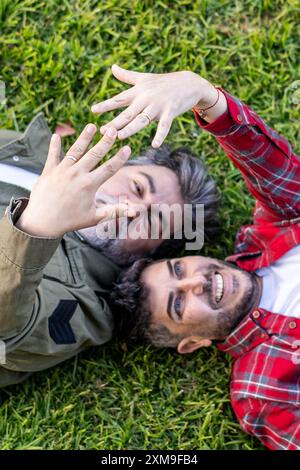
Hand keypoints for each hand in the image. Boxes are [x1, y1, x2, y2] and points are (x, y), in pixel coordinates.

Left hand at [16, 125, 132, 236]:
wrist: (42, 222)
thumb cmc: (70, 221)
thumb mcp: (95, 218)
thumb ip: (115, 212)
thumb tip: (135, 212)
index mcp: (89, 185)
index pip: (109, 168)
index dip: (120, 158)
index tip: (127, 147)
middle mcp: (77, 174)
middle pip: (95, 154)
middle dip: (105, 141)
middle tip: (112, 129)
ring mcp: (62, 171)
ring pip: (76, 151)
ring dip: (84, 138)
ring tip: (91, 126)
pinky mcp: (49, 171)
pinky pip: (52, 156)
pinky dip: (54, 146)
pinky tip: (56, 135)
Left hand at [91, 65, 218, 147]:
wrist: (190, 82)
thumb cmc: (165, 82)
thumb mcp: (144, 78)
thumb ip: (127, 76)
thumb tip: (112, 68)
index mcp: (138, 92)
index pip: (119, 99)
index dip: (106, 105)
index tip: (93, 111)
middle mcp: (146, 98)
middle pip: (127, 113)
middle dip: (115, 122)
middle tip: (103, 131)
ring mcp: (158, 105)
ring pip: (142, 119)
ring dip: (131, 128)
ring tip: (120, 137)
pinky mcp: (171, 111)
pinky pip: (164, 126)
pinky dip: (160, 135)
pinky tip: (154, 145)